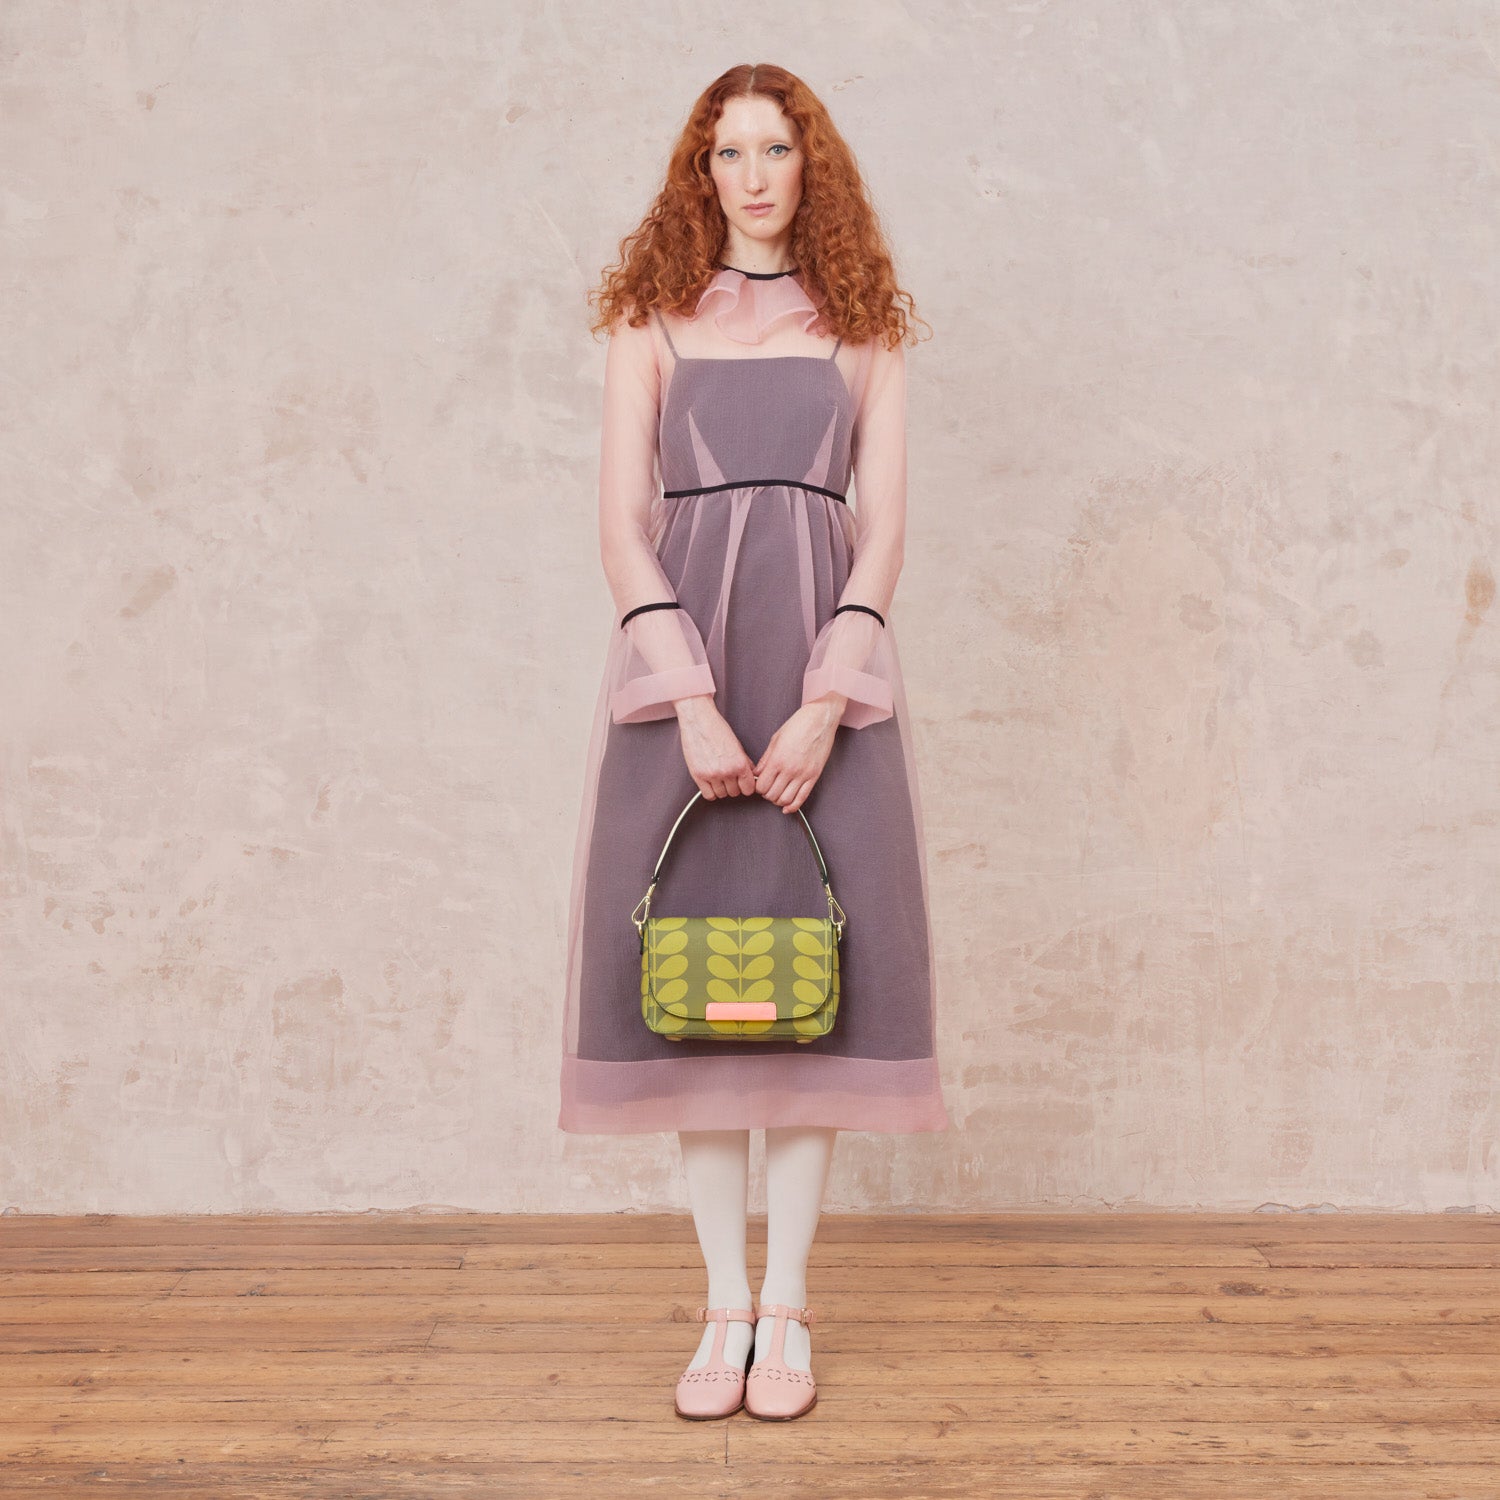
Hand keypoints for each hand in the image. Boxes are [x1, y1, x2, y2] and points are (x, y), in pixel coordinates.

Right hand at [675, 695, 756, 799]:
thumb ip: (744, 762)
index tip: (743, 784)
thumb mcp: (737, 745)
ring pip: (722, 795)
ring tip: (719, 777)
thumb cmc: (716, 728)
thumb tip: (749, 775)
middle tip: (729, 777)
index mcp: (739, 763)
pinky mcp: (698, 775)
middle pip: (735, 793)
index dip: (746, 786)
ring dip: (721, 788)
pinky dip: (710, 791)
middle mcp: (727, 771)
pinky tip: (711, 783)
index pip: (749, 788)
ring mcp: (712, 774)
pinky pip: (708, 795)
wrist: (698, 720)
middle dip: (733, 786)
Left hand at [753, 699, 840, 813]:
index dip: (758, 787)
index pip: (761, 785)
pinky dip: (793, 807)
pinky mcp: (814, 776)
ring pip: (785, 800)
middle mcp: (789, 770)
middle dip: (767, 794)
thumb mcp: (776, 739)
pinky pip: (802, 798)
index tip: (759, 783)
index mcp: (777, 759)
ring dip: (778, 800)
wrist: (820, 719)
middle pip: (772, 795)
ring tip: (777, 794)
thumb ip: (766, 759)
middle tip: (768, 788)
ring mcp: (803, 774)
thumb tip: (757, 773)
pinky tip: (787, 807)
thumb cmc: (798, 725)